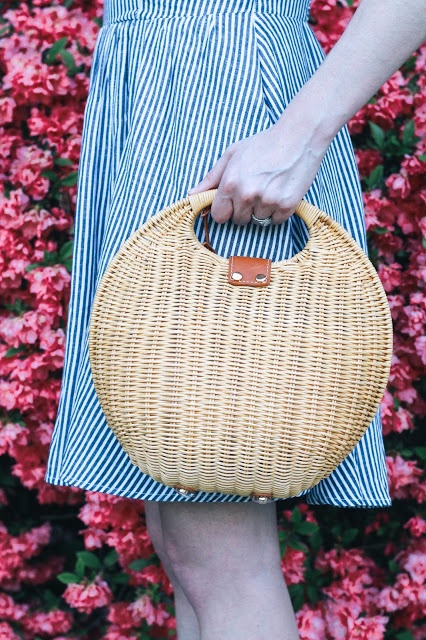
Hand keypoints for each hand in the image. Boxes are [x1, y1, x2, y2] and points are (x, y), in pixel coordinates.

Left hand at [188, 102, 332, 225]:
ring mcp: (268, 201)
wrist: (299, 136)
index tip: (232, 202)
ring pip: (258, 221)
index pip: (219, 216)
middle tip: (255, 190)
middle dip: (243, 209)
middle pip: (238, 220)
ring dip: (262, 209)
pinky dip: (277, 211)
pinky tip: (280, 192)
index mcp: (230, 183)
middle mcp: (247, 195)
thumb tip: (192, 195)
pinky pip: (275, 221)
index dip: (225, 209)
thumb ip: (211, 178)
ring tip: (269, 188)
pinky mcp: (287, 205)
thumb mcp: (232, 154)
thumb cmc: (264, 143)